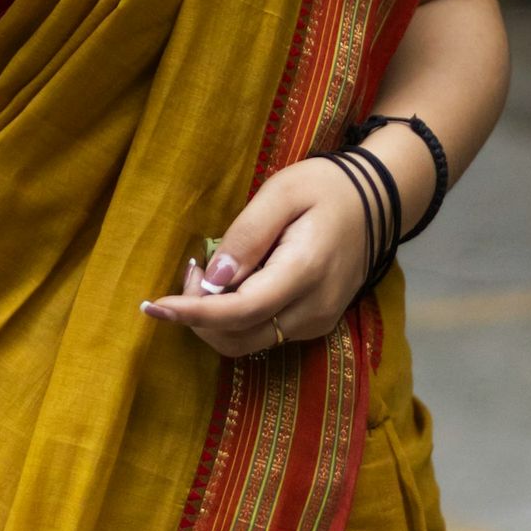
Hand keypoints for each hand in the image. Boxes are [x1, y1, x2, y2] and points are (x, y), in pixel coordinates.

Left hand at [139, 156, 373, 355]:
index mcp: (306, 271)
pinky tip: (232, 283)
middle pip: (239, 337)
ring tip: (207, 273)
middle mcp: (314, 309)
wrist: (377, 201)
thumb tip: (213, 279)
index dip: (192, 314)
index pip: (241, 311)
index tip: (152, 306)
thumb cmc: (326, 188)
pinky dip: (235, 318)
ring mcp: (317, 322)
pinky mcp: (315, 324)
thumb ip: (247, 235)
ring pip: (248, 342)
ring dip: (214, 319)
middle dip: (197, 315)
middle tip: (191, 268)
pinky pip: (263, 334)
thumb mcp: (282, 192)